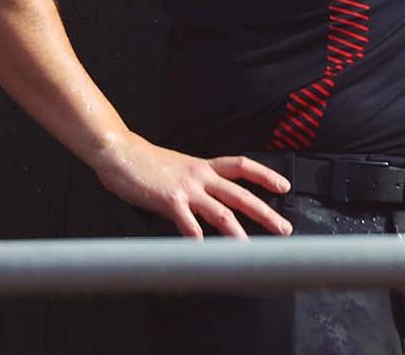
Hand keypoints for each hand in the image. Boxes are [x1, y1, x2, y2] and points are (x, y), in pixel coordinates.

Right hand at [91, 134, 292, 238]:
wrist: (120, 153)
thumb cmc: (147, 162)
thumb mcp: (181, 167)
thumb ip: (197, 182)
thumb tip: (211, 198)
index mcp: (205, 167)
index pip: (244, 166)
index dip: (266, 175)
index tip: (284, 186)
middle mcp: (201, 177)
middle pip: (241, 195)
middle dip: (265, 213)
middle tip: (283, 228)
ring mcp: (186, 189)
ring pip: (221, 212)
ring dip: (237, 233)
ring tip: (249, 249)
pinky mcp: (168, 200)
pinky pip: (186, 222)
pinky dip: (196, 237)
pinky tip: (203, 252)